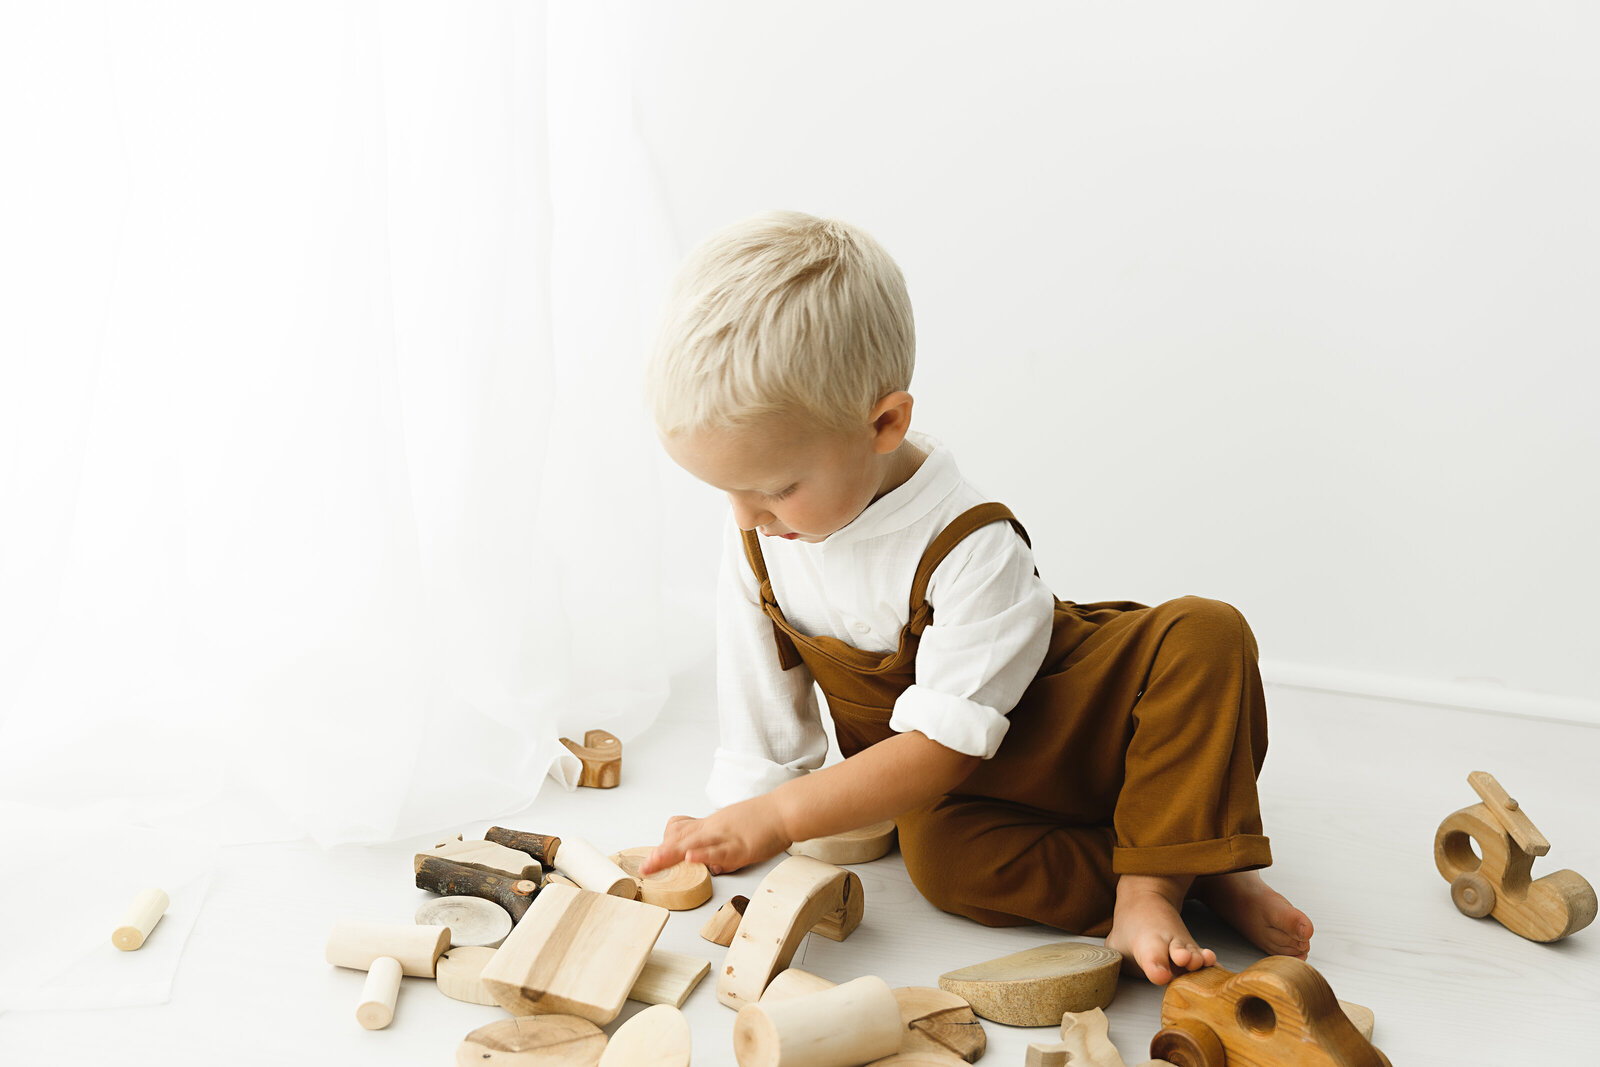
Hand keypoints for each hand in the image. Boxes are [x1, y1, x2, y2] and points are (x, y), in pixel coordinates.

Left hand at [638, 795, 791, 875]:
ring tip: (655, 862)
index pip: (680, 833)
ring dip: (673, 855)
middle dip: (661, 855)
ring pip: (695, 845)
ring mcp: (727, 837)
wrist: (784, 810)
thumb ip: (716, 844)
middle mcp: (714, 829)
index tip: (650, 860)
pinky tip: (691, 858)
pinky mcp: (741, 846)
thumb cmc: (762, 818)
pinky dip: (704, 855)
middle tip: (645, 867)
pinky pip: (720, 851)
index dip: (664, 846)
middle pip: (681, 840)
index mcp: (711, 825)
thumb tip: (706, 862)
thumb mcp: (732, 826)